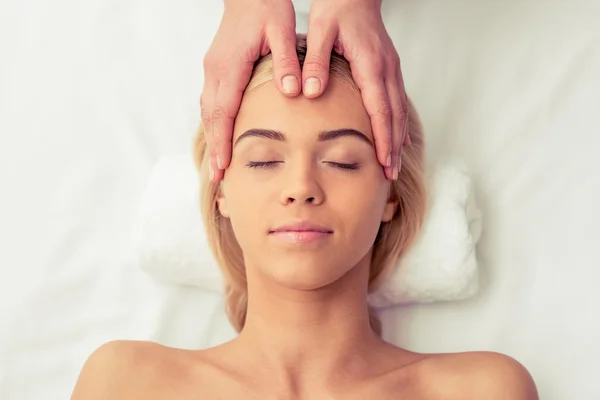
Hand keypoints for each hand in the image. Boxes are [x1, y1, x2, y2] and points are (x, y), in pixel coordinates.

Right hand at [201, 0, 299, 181]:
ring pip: (208, 110)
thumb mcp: (282, 30)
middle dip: (214, 148)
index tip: (223, 166)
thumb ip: (287, 61)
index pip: (224, 111)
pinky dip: (214, 122)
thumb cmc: (266, 6)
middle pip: (211, 117)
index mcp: (230, 65)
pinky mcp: (217, 66)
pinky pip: (210, 100)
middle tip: (217, 178)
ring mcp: (213, 68)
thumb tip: (292, 91)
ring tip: (217, 164)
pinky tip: (220, 134)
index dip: (223, 141)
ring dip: (212, 137)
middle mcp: (216, 69)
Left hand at [304, 0, 409, 178]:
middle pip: (394, 115)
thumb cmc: (336, 9)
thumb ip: (315, 62)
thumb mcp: (319, 31)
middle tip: (391, 174)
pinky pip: (397, 100)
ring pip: (399, 110)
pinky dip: (398, 122)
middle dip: (394, 147)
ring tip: (394, 163)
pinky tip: (398, 137)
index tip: (384, 161)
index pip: (380, 109)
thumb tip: (312, 91)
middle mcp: (386, 69)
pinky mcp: (388, 67)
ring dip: (398, 139)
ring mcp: (391, 68)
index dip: (383, 138)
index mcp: (370, 63)